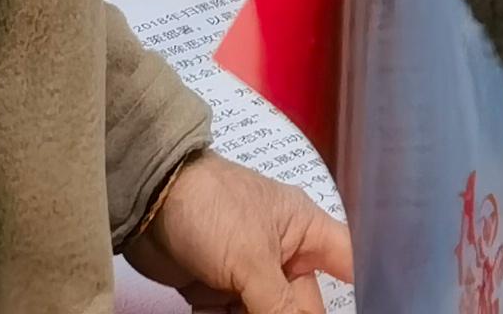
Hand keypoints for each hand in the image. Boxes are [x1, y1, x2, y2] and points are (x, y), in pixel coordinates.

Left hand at [126, 150, 350, 312]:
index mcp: (303, 229)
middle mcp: (281, 252)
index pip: (347, 263)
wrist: (144, 201)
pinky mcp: (216, 288)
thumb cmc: (207, 204)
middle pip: (303, 304)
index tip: (354, 309)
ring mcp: (248, 272)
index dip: (358, 289)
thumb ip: (280, 306)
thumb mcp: (251, 261)